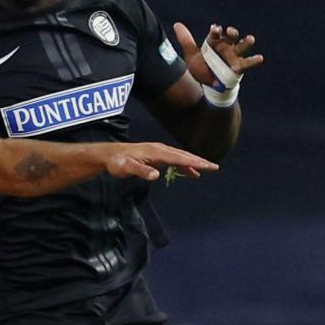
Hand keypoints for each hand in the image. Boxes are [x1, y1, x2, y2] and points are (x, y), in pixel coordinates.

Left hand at [103, 143, 217, 181]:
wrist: (109, 155)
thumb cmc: (117, 162)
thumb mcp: (126, 168)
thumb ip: (141, 171)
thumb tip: (155, 175)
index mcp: (156, 152)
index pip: (179, 158)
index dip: (195, 162)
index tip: (208, 166)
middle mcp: (160, 149)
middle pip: (183, 155)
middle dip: (199, 161)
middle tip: (215, 167)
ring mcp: (159, 151)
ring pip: (180, 156)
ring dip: (194, 162)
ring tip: (207, 169)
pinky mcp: (157, 155)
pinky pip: (175, 159)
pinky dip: (184, 164)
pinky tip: (190, 172)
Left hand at [173, 21, 263, 88]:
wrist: (207, 85)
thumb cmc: (202, 68)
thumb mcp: (191, 55)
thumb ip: (186, 40)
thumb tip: (176, 24)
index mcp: (214, 42)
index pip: (215, 34)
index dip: (216, 31)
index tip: (215, 29)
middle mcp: (225, 46)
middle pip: (230, 37)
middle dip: (231, 33)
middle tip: (230, 31)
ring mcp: (233, 55)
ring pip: (241, 46)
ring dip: (246, 42)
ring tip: (251, 39)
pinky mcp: (239, 66)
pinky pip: (247, 63)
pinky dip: (254, 60)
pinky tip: (260, 57)